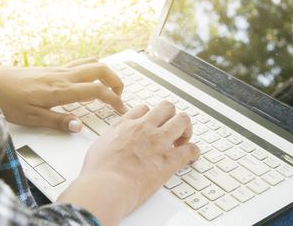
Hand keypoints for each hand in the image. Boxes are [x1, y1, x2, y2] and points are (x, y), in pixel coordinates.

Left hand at [0, 57, 124, 132]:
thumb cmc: (7, 100)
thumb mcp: (32, 118)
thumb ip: (58, 122)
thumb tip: (79, 127)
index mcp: (61, 90)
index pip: (97, 91)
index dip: (114, 99)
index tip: (121, 110)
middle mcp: (63, 76)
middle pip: (101, 70)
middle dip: (116, 81)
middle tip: (120, 97)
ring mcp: (59, 69)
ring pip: (93, 63)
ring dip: (106, 73)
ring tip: (109, 88)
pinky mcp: (54, 68)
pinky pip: (81, 63)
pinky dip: (94, 69)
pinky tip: (90, 80)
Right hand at [58, 101, 199, 225]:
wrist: (106, 186)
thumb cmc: (98, 171)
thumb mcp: (99, 145)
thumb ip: (110, 138)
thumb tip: (112, 140)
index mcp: (127, 124)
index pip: (145, 109)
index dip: (151, 115)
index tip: (153, 123)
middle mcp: (144, 128)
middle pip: (167, 107)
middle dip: (171, 116)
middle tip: (171, 129)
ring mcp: (159, 142)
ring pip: (182, 120)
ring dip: (186, 129)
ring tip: (183, 139)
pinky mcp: (169, 160)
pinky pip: (191, 149)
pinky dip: (194, 152)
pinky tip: (191, 157)